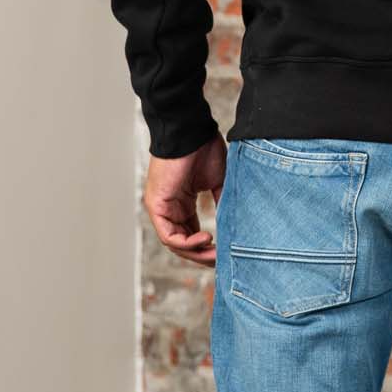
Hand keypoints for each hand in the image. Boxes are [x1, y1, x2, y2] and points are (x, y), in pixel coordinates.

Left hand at [144, 134, 226, 267]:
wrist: (191, 130)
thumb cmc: (204, 149)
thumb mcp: (218, 182)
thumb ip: (222, 204)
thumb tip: (234, 227)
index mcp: (182, 204)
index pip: (191, 235)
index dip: (207, 248)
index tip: (226, 253)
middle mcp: (170, 209)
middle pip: (183, 244)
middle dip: (203, 255)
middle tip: (222, 260)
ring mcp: (161, 208)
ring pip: (175, 244)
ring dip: (196, 253)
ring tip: (215, 253)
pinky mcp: (157, 206)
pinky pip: (169, 235)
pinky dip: (187, 242)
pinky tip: (206, 239)